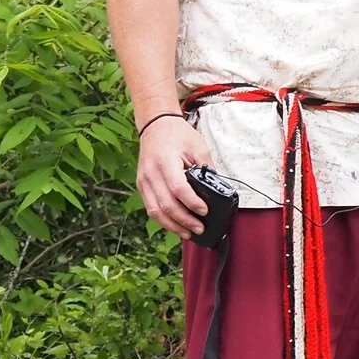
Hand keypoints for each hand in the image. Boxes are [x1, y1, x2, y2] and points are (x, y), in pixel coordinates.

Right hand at [136, 114, 216, 239]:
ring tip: (188, 233)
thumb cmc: (177, 134)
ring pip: (155, 211)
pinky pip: (150, 207)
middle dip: (184, 221)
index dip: (192, 203)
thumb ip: (207, 167)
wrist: (155, 125)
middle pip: (166, 204)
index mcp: (166, 162)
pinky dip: (163, 220)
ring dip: (172, 225)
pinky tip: (176, 225)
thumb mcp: (198, 146)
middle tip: (200, 228)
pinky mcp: (141, 185)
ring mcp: (143, 181)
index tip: (205, 211)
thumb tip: (216, 188)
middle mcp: (151, 174)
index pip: (178, 188)